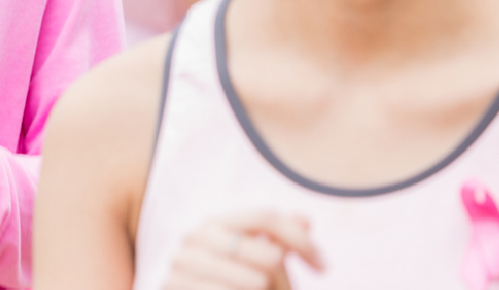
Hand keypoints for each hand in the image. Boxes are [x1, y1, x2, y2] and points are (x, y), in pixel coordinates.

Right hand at [165, 213, 323, 288]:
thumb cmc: (226, 286)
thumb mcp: (255, 263)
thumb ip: (277, 240)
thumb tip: (306, 218)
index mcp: (214, 222)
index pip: (266, 217)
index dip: (301, 240)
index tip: (323, 266)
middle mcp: (195, 237)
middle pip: (267, 254)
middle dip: (285, 278)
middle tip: (279, 289)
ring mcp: (182, 265)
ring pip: (256, 280)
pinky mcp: (175, 287)